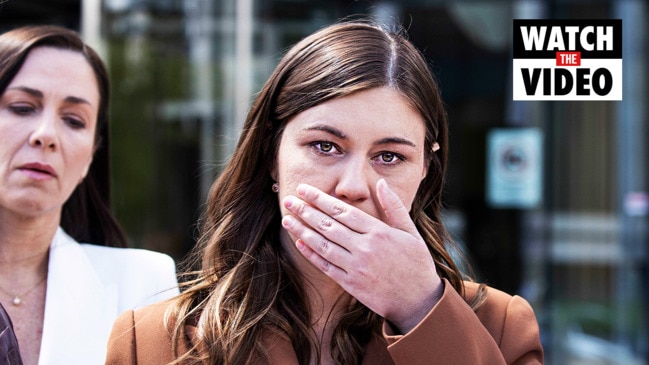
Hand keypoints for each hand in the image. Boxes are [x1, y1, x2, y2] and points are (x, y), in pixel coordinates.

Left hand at [281, 178, 443, 333]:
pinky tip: (299, 243)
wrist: (418, 302)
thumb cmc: (416, 264)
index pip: (343, 211)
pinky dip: (311, 254)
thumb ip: (394, 206)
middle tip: (288, 200)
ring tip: (287, 219)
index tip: (304, 190)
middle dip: (306, 211)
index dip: (320, 199)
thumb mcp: (411, 232)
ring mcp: (356, 267)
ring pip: (323, 245)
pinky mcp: (351, 284)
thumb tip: (381, 183)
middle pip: (328, 225)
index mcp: (379, 232)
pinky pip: (326, 266)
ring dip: (302, 230)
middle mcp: (364, 248)